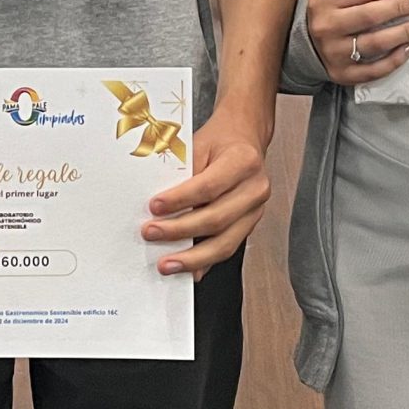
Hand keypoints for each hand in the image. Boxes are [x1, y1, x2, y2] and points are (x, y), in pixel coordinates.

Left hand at [143, 104, 272, 275]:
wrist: (245, 138)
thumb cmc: (220, 141)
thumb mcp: (199, 145)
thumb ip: (184, 173)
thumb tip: (158, 205)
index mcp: (244, 161)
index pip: (208, 186)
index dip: (180, 200)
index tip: (154, 207)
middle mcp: (256, 188)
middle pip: (217, 219)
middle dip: (180, 231)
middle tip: (152, 233)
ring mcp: (256, 211)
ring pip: (225, 242)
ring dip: (193, 257)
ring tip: (167, 263)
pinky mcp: (250, 225)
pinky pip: (228, 248)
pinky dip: (206, 262)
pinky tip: (189, 270)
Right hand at [305, 0, 408, 85]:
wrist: (303, 42)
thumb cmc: (330, 12)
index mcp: (324, 0)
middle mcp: (326, 27)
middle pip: (371, 15)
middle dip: (402, 7)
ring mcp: (333, 53)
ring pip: (376, 42)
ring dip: (406, 32)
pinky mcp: (342, 74)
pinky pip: (374, 69)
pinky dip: (395, 59)